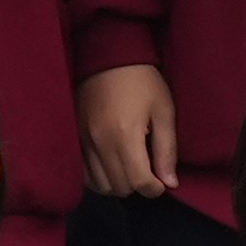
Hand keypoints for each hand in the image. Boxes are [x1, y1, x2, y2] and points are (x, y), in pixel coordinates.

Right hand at [82, 63, 173, 196]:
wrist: (108, 56)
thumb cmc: (143, 81)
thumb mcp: (164, 111)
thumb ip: (167, 150)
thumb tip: (170, 183)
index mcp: (125, 136)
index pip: (139, 181)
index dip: (155, 188)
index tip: (162, 181)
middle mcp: (101, 144)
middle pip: (120, 187)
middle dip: (138, 185)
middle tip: (149, 171)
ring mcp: (84, 143)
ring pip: (101, 185)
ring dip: (119, 183)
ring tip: (131, 168)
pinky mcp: (75, 139)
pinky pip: (85, 175)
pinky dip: (100, 178)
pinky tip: (112, 166)